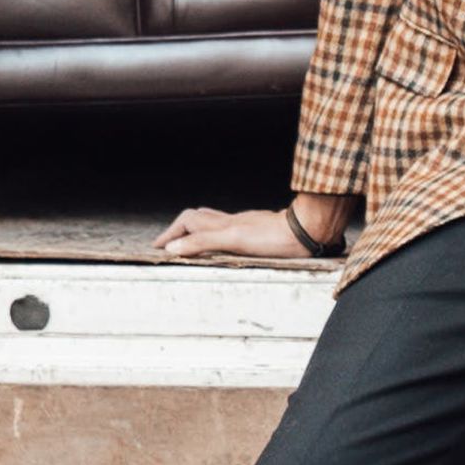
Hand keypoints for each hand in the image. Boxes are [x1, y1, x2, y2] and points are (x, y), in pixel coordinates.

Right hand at [152, 205, 308, 260]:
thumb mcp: (235, 240)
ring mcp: (245, 225)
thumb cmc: (275, 237)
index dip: (170, 234)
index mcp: (223, 224)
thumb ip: (203, 242)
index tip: (157, 247)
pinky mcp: (257, 231)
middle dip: (179, 228)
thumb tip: (173, 247)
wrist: (308, 230)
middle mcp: (232, 221)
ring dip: (196, 229)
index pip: (188, 221)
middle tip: (168, 244)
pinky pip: (228, 229)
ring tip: (187, 241)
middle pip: (198, 217)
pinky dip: (216, 234)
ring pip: (214, 221)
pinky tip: (223, 242)